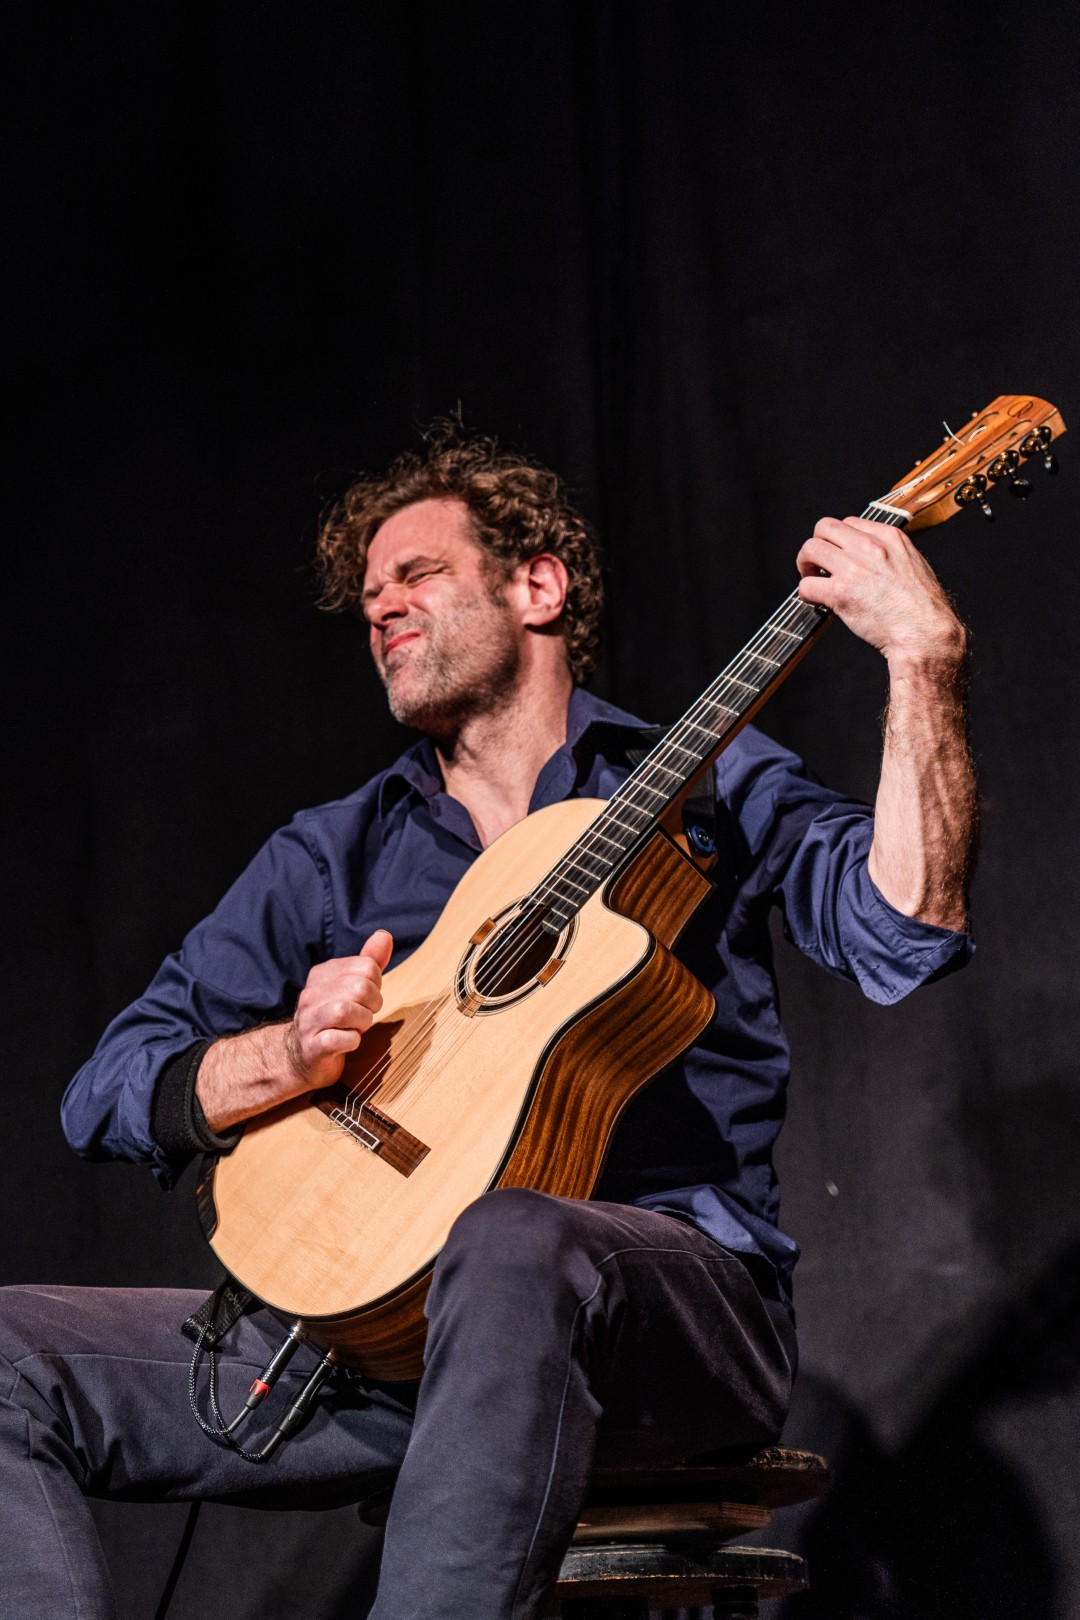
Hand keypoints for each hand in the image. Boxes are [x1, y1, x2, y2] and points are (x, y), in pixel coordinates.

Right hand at [283, 929, 393, 1090]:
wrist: (303, 1056)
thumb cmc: (334, 1019)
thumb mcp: (352, 987)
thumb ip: (369, 961)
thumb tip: (385, 935)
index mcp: (322, 974)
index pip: (367, 966)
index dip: (375, 986)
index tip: (365, 1000)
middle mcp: (311, 993)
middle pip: (361, 987)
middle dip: (372, 1005)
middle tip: (363, 1016)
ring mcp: (309, 1020)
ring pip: (346, 1011)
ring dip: (362, 1022)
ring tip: (356, 1028)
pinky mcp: (312, 1046)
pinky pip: (339, 1040)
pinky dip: (351, 1042)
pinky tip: (347, 1042)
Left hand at [796, 516, 965, 669]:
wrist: (926, 634)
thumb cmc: (923, 608)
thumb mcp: (913, 564)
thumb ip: (889, 554)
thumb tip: (867, 557)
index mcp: (889, 537)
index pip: (849, 522)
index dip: (838, 540)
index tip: (838, 556)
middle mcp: (870, 547)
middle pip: (824, 528)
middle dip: (817, 545)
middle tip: (816, 565)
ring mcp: (854, 568)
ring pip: (810, 549)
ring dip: (805, 565)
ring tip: (812, 580)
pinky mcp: (841, 593)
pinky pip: (806, 585)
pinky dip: (806, 594)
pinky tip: (816, 601)